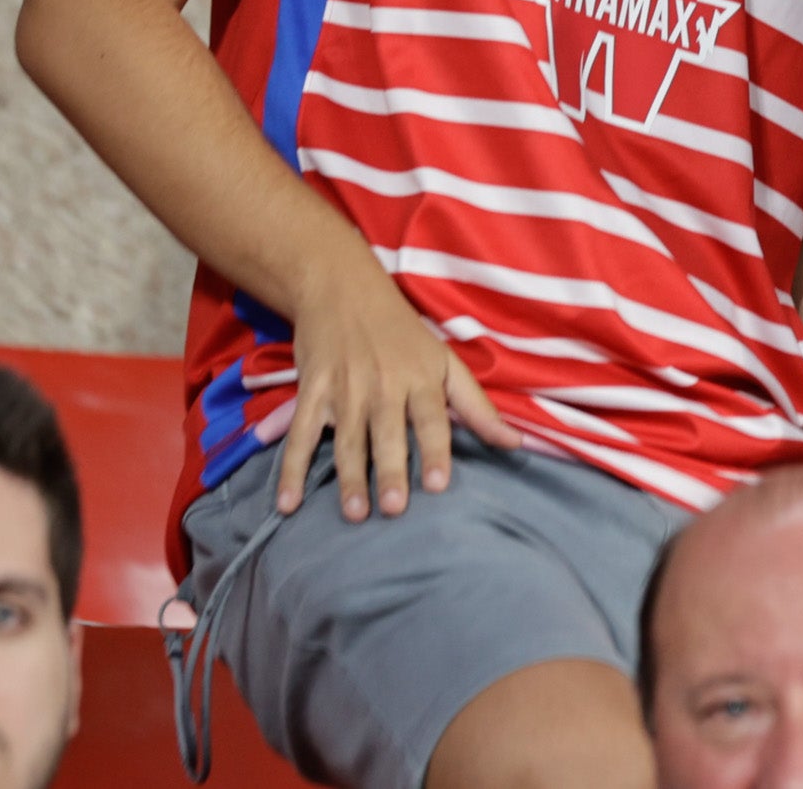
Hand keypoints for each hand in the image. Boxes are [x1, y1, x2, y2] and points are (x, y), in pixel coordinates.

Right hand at [279, 245, 517, 521]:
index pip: (432, 419)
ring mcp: (344, 390)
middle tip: (393, 509)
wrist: (342, 289)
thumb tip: (514, 444)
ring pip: (346, 440)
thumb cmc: (402, 333)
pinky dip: (290, 470)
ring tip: (354, 514)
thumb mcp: (445, 361)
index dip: (435, 451)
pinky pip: (300, 436)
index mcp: (420, 378)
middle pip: (387, 434)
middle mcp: (383, 385)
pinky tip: (287, 503)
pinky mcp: (311, 392)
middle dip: (389, 471)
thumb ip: (476, 406)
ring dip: (349, 478)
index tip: (438, 485)